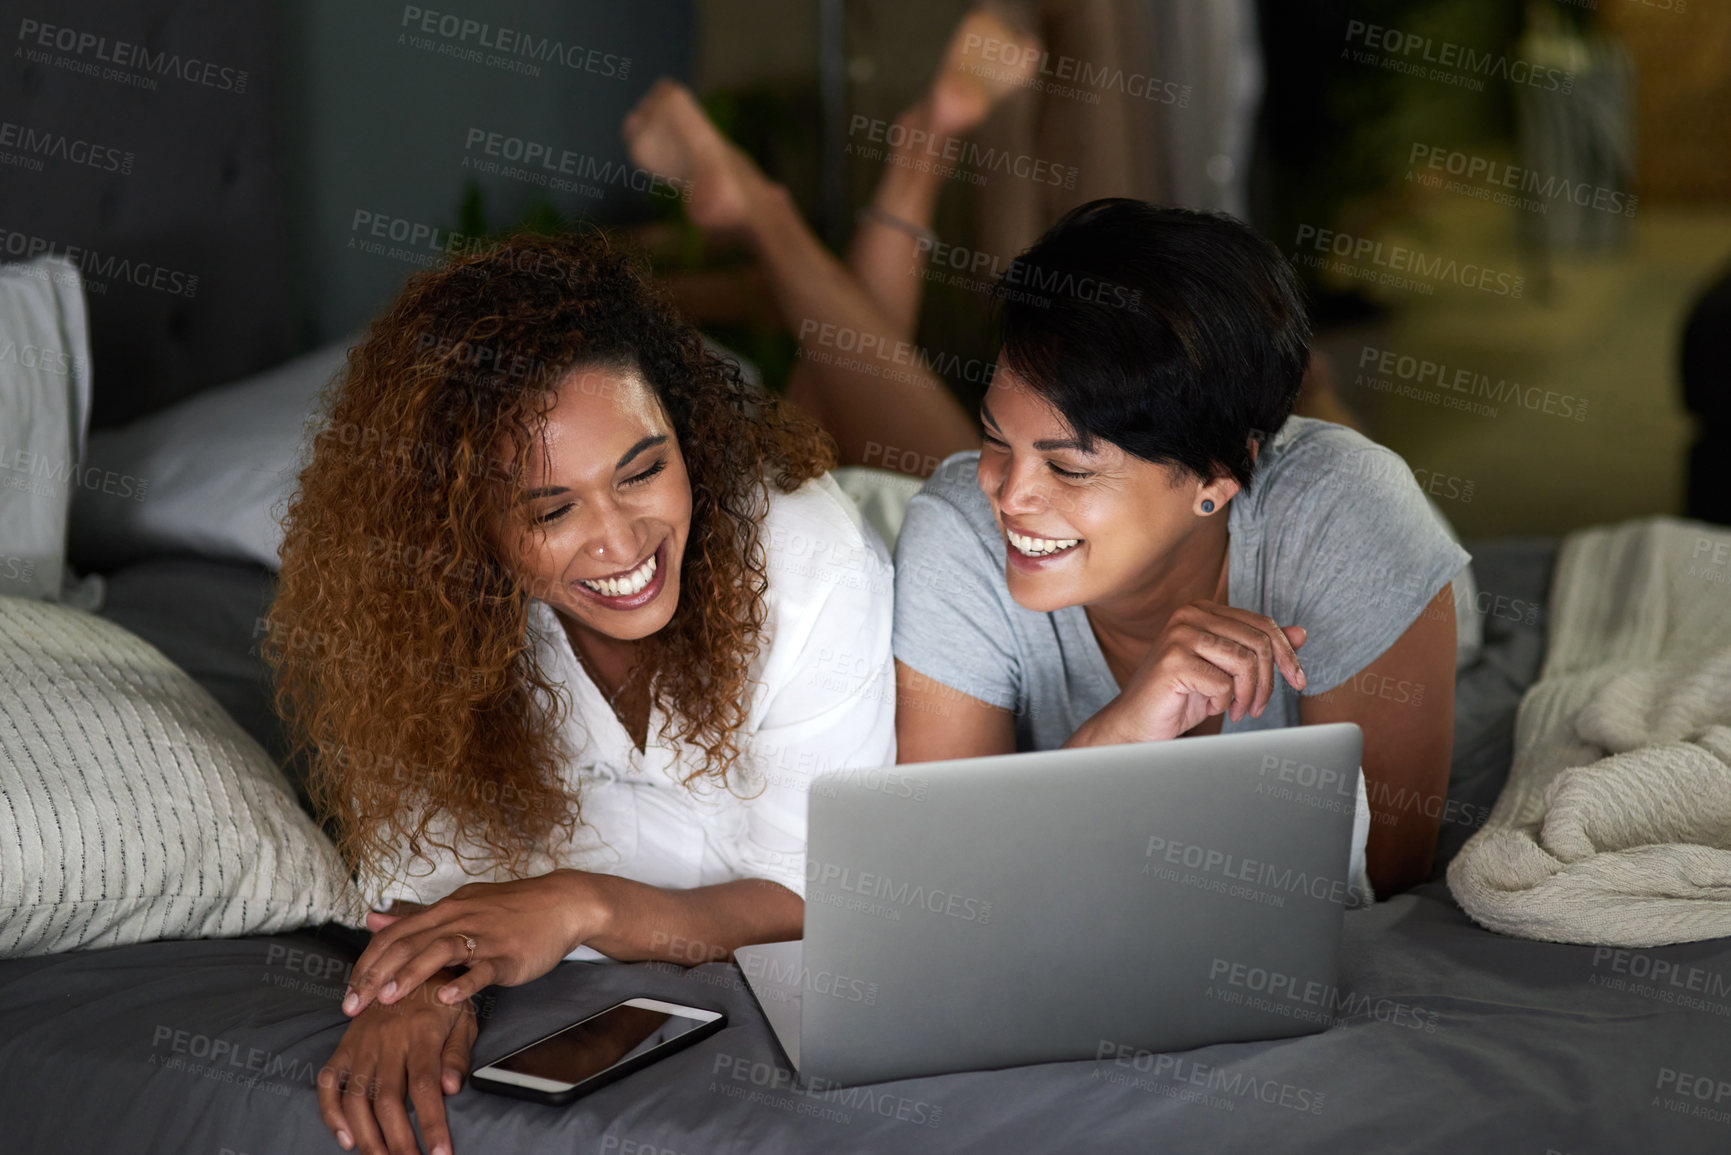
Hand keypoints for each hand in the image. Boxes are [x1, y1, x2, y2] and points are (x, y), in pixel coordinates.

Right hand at [318, 975, 475, 1154]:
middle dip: (399, 1142)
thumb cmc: (443, 997)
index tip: (442, 1154)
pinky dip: (331, 1114)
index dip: (432, 1124)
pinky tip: (346, 1139)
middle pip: (388, 1100)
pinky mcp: (344, 1046)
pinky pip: (329, 1083)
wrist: (410, 962)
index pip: (424, 1087)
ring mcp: (361, 1044)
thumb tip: (452, 1089)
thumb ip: (457, 1054)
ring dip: (367, 1137)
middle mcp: (387, 1040)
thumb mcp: (463, 1017)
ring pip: (357, 1098)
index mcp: (421, 1033)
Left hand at [344, 871, 611, 1017]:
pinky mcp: (508, 955)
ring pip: (439, 952)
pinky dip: (463, 983)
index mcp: (444, 910)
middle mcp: (458, 919)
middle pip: (407, 945)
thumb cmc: (511, 909)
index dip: (366, 964)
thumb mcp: (460, 905)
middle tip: (352, 1006)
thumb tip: (373, 920)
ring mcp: (484, 937)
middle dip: (375, 976)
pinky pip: (483, 969)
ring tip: (386, 999)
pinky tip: (445, 1000)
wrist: (562, 903)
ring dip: (410, 975)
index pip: (393, 935)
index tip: (348, 993)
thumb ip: (416, 917)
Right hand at [1107, 601, 1306, 741]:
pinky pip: (1223, 684)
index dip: (1287, 655)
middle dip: (1267, 682)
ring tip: (1235, 710)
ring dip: (1247, 696)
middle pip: (1258, 643)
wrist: (1137, 722)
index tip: (1298, 681)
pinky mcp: (1173, 661)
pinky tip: (1206, 706)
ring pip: (1245, 663)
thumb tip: (1301, 633)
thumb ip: (1259, 650)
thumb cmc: (1182, 695)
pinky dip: (1222, 704)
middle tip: (1256, 708)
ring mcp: (1179, 635)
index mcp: (1202, 609)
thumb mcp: (1227, 670)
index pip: (1262, 624)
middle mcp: (1189, 614)